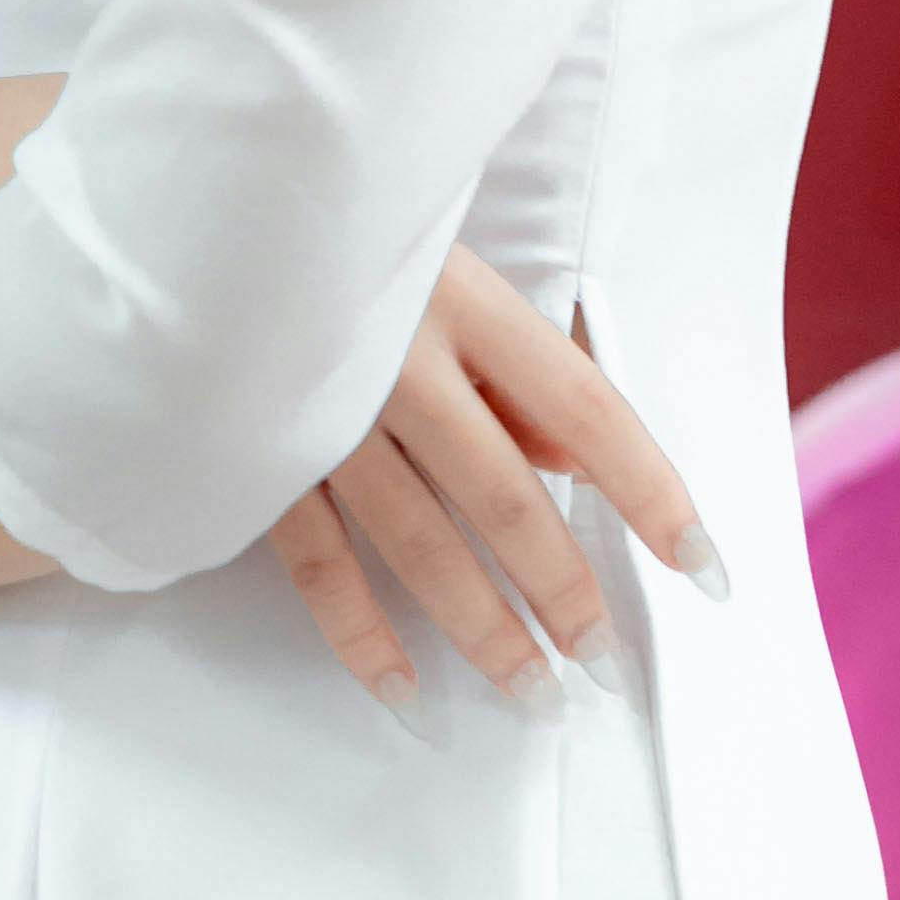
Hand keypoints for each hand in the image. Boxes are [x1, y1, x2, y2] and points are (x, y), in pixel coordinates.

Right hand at [266, 251, 719, 721]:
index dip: (652, 493)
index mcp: (460, 301)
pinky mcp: (255, 457)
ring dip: (484, 630)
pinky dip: (363, 637)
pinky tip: (408, 692)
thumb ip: (509, 367)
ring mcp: (322, 415)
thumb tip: (578, 461)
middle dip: (563, 591)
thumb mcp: (441, 270)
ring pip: (421, 546)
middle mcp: (397, 362)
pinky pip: (319, 566)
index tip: (702, 565)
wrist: (197, 206)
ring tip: (534, 693)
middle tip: (603, 662)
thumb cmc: (338, 235)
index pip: (586, 410)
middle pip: (506, 499)